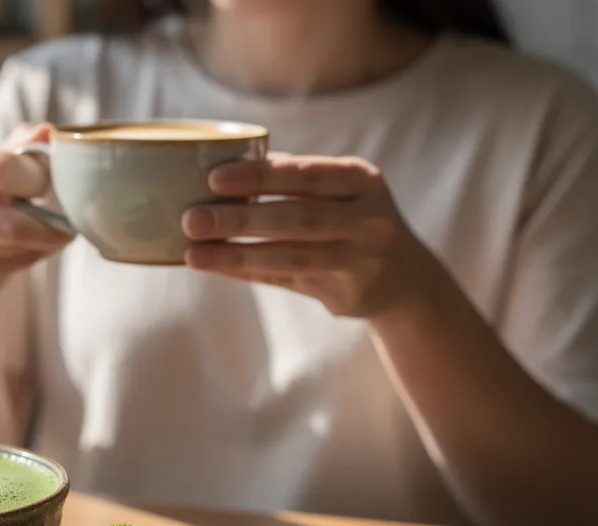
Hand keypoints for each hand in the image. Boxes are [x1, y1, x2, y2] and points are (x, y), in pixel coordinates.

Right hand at [0, 124, 72, 295]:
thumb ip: (20, 149)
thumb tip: (47, 131)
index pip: (0, 168)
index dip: (38, 176)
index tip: (56, 183)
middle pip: (5, 222)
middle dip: (44, 223)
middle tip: (68, 224)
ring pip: (10, 246)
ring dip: (41, 242)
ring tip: (54, 235)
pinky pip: (8, 268)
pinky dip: (31, 259)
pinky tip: (34, 250)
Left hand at [182, 153, 447, 320]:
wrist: (405, 278)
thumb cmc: (353, 218)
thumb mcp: (341, 189)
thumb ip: (295, 177)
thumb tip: (226, 162)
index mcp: (362, 179)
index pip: (307, 174)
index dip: (261, 176)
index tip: (214, 177)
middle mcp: (368, 219)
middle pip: (297, 218)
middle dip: (241, 217)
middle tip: (192, 218)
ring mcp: (359, 259)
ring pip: (290, 256)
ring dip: (237, 253)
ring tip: (193, 252)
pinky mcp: (345, 292)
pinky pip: (286, 281)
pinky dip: (246, 272)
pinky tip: (213, 266)